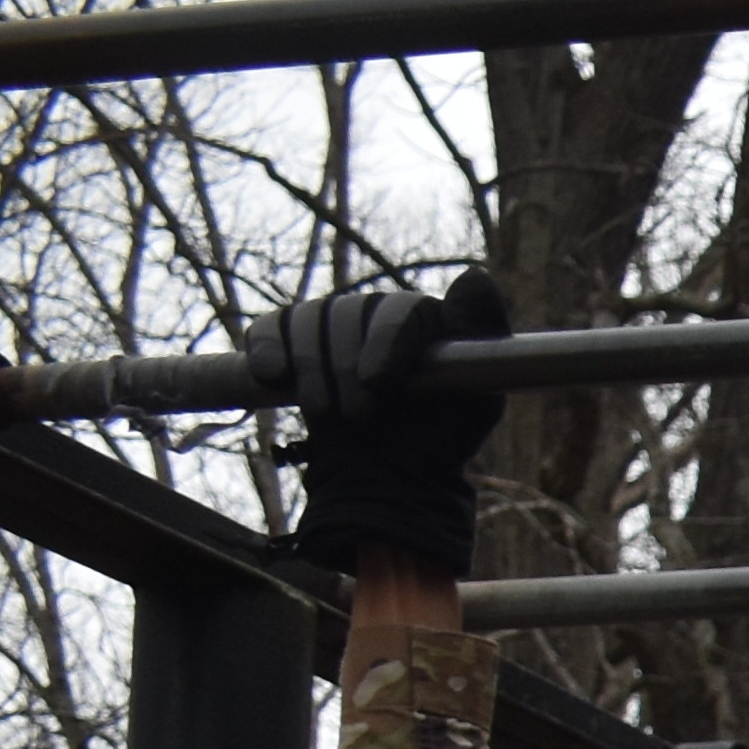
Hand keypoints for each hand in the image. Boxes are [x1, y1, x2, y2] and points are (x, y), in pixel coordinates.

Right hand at [244, 271, 512, 579]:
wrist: (389, 473)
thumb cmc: (439, 438)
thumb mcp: (476, 400)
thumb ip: (481, 340)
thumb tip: (475, 275)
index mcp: (423, 318)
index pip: (400, 312)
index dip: (387, 343)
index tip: (379, 383)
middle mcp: (376, 311)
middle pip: (347, 314)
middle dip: (346, 368)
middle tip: (358, 416)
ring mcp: (333, 322)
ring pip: (307, 319)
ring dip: (311, 369)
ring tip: (326, 413)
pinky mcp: (294, 340)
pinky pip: (271, 327)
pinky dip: (267, 349)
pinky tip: (272, 376)